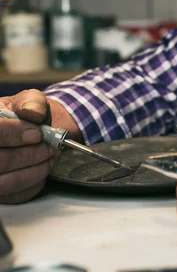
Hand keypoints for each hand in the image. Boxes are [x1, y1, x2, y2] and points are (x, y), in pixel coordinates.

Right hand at [0, 89, 57, 203]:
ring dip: (35, 171)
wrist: (29, 130)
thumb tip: (32, 112)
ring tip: (51, 158)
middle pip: (0, 160)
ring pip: (5, 183)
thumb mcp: (30, 99)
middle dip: (31, 155)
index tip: (37, 134)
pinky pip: (13, 197)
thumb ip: (32, 101)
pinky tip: (43, 170)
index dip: (14, 134)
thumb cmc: (25, 114)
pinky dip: (33, 185)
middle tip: (51, 148)